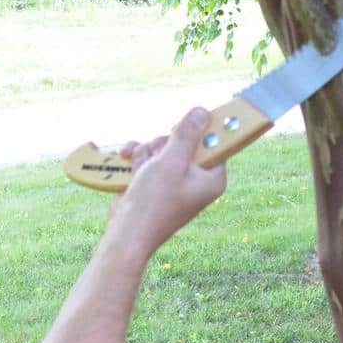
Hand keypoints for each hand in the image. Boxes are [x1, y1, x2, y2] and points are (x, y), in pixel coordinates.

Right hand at [108, 107, 226, 258]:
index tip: (184, 124)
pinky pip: (149, 158)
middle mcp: (196, 178)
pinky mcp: (156, 182)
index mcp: (211, 177)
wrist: (127, 231)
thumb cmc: (154, 201)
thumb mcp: (172, 161)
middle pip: (185, 141)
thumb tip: (202, 111)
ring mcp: (174, 180)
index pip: (214, 142)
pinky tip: (127, 160)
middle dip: (164, 144)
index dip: (199, 129)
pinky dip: (138, 158)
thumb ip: (187, 134)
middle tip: (158, 155)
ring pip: (163, 148)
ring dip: (147, 152)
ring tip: (141, 168)